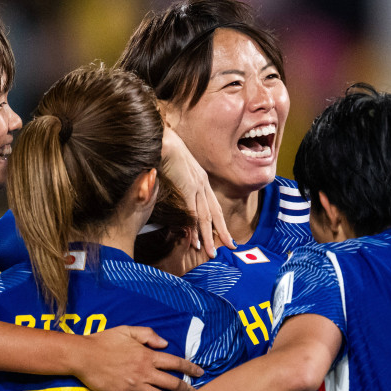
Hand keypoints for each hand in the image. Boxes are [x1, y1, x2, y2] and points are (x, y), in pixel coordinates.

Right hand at [77, 326, 202, 390]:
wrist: (82, 356)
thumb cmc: (103, 341)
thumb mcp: (127, 330)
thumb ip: (148, 335)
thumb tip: (165, 343)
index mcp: (148, 356)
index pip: (175, 362)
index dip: (190, 368)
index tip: (201, 373)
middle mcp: (145, 372)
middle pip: (173, 384)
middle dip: (188, 390)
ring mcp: (135, 387)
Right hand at [160, 127, 234, 255]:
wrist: (160, 138)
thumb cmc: (162, 149)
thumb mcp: (173, 166)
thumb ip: (176, 179)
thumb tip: (170, 189)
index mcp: (200, 178)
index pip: (212, 204)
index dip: (218, 219)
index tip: (223, 232)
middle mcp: (202, 183)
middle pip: (215, 212)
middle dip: (222, 231)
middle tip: (229, 246)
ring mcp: (196, 186)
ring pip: (205, 217)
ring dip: (208, 237)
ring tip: (210, 252)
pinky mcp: (187, 188)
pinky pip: (193, 212)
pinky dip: (194, 229)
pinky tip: (195, 241)